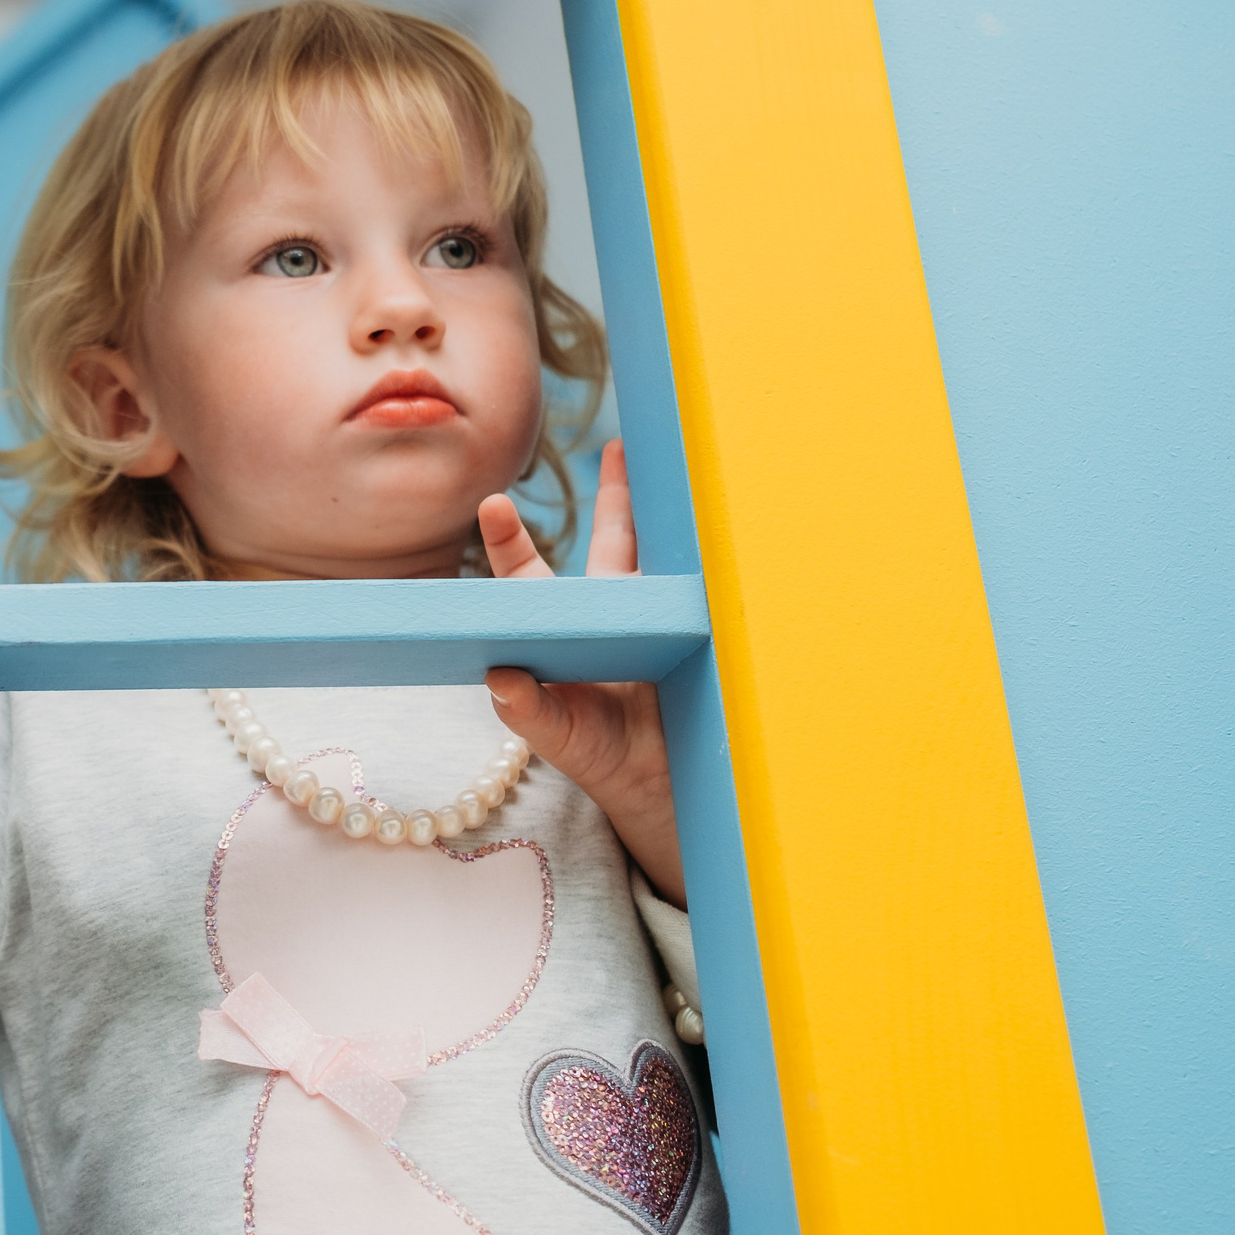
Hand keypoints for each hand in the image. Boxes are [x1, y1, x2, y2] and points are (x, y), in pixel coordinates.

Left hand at [476, 442, 682, 904]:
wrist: (665, 789)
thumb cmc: (600, 757)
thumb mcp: (559, 738)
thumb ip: (528, 711)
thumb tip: (500, 678)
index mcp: (565, 629)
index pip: (531, 577)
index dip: (512, 540)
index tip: (494, 504)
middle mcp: (614, 612)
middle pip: (613, 540)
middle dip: (617, 492)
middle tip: (616, 445)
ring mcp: (662, 618)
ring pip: (666, 552)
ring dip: (675, 509)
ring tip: (686, 460)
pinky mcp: (704, 633)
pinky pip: (711, 589)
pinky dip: (723, 556)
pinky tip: (739, 520)